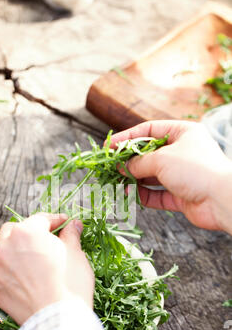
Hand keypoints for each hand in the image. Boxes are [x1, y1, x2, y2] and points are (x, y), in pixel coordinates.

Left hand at [0, 213, 94, 324]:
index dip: (56, 220)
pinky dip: (14, 271)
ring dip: (18, 250)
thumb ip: (71, 235)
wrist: (59, 321)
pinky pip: (4, 273)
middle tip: (48, 239)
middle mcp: (6, 247)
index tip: (66, 224)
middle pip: (15, 230)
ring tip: (36, 258)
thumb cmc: (70, 284)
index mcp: (27, 233)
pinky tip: (29, 278)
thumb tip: (73, 225)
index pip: (41, 219)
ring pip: (4, 251)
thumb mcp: (76, 254)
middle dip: (30, 231)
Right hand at [109, 120, 231, 233]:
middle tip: (110, 167)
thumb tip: (122, 167)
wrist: (222, 199)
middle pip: (148, 155)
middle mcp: (183, 153)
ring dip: (133, 180)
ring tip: (116, 183)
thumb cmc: (196, 169)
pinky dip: (143, 196)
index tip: (109, 146)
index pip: (150, 130)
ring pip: (151, 176)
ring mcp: (182, 175)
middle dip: (128, 162)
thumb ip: (138, 163)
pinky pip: (157, 195)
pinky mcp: (181, 195)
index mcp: (183, 133)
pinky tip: (130, 196)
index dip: (127, 137)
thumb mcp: (161, 159)